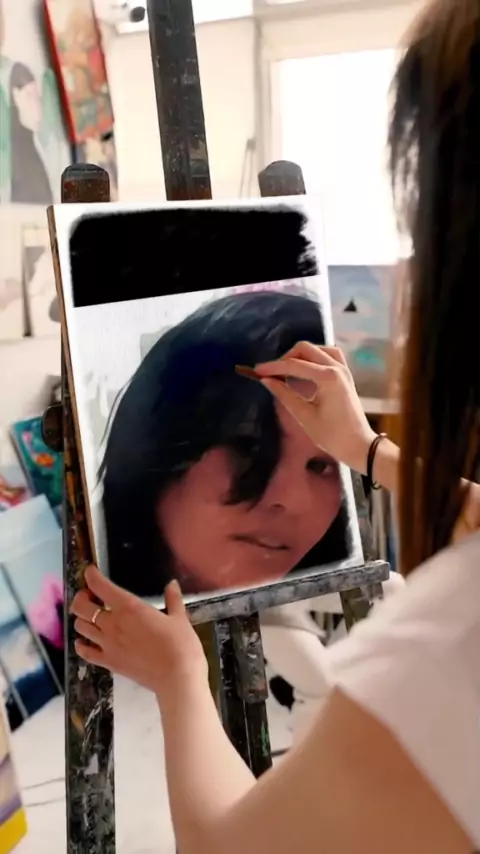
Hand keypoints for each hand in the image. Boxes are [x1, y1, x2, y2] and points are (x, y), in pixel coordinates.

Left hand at [70, 566, 207, 698]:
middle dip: (81, 598)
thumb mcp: (179, 618)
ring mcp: (108, 644)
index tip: (90, 571)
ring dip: (81, 619)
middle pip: (82, 607)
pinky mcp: (108, 662)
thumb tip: (172, 584)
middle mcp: (113, 623)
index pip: (100, 586)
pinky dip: (81, 645)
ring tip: (90, 617)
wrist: (177, 678)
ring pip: (80, 627)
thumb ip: (173, 599)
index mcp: (130, 607)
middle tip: (90, 597)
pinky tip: (84, 642)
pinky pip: (85, 652)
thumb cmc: (181, 645)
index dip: (91, 576)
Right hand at [255, 342, 376, 473]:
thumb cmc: (332, 435)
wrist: (358, 444)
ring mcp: (343, 369)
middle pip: (305, 349)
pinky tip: (306, 368)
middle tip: (271, 373)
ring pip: (317, 349)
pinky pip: (329, 355)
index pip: (294, 365)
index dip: (273, 367)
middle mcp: (337, 367)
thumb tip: (266, 381)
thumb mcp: (304, 415)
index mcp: (327, 377)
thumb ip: (285, 394)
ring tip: (286, 371)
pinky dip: (315, 358)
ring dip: (300, 356)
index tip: (256, 371)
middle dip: (285, 359)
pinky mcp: (345, 374)